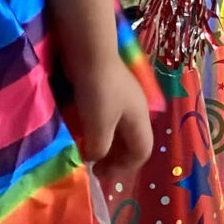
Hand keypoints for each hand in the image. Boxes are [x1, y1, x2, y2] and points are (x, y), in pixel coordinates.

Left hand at [69, 55, 153, 199]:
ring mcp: (123, 97)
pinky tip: (81, 126)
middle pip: (132, 141)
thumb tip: (94, 157)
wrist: (89, 50)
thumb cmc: (98, 90)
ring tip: (86, 148)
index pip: (142, 152)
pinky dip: (97, 126)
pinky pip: (107, 115)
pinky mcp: (108, 87)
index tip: (100, 173)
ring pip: (119, 128)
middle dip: (115, 157)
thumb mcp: (99, 125)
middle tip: (93, 164)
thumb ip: (99, 147)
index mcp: (140, 120)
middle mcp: (136, 109)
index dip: (124, 168)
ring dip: (104, 142)